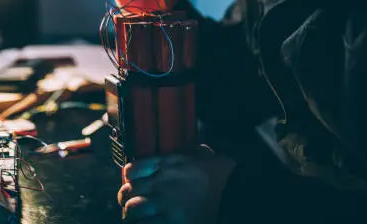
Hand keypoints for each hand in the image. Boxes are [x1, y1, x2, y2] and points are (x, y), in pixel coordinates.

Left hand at [118, 151, 236, 223]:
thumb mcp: (206, 156)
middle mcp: (163, 182)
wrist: (240, 193)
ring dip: (132, 214)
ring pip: (133, 209)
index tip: (133, 180)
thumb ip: (195, 153)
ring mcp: (166, 203)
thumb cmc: (225, 174)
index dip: (129, 176)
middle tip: (130, 202)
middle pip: (128, 190)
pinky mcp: (173, 222)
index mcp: (169, 164)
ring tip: (135, 217)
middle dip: (126, 198)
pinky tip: (147, 223)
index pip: (133, 169)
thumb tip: (197, 150)